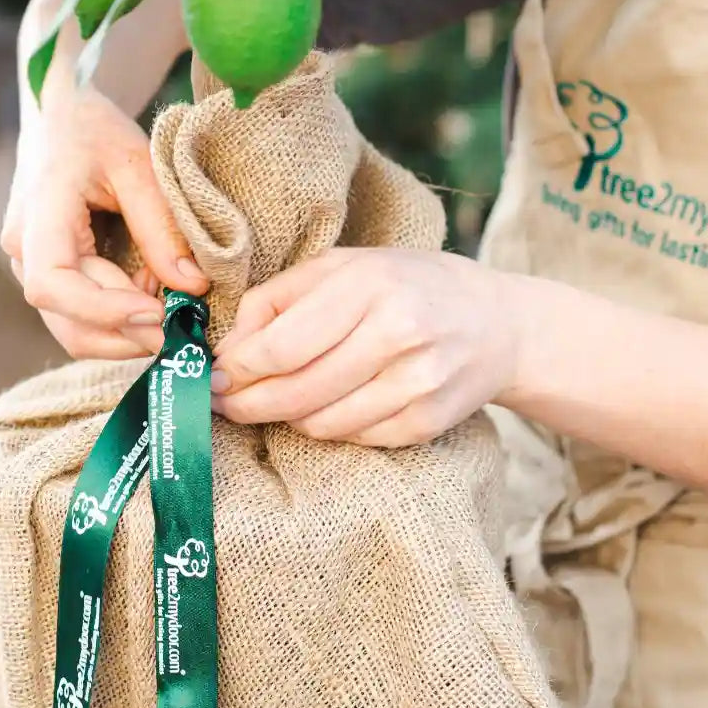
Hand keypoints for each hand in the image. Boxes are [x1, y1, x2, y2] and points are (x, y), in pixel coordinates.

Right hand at [2, 85, 206, 360]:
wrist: (58, 113)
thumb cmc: (94, 129)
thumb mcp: (138, 165)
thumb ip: (161, 227)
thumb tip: (192, 287)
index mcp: (38, 214)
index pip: (52, 284)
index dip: (104, 310)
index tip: (157, 311)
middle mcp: (22, 249)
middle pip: (67, 320)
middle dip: (129, 333)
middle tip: (184, 326)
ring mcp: (29, 265)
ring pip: (72, 328)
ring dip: (126, 331)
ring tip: (168, 303)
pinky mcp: (47, 273)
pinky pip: (77, 315)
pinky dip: (118, 318)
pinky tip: (150, 292)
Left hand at [210, 248, 518, 445]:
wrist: (494, 322)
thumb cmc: (403, 286)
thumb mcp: (340, 267)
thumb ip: (275, 300)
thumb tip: (225, 352)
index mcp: (370, 285)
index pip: (281, 346)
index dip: (236, 369)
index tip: (212, 376)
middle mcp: (399, 333)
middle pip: (296, 392)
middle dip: (247, 404)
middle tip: (223, 403)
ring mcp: (419, 382)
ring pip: (321, 423)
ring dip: (286, 418)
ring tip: (278, 400)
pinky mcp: (429, 421)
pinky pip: (354, 439)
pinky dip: (330, 428)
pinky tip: (327, 407)